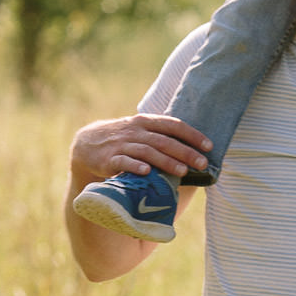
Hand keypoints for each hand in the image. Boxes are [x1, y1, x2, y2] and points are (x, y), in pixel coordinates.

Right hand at [70, 113, 211, 184]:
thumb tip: (194, 150)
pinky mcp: (109, 159)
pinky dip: (136, 166)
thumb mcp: (142, 131)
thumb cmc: (124, 139)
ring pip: (147, 152)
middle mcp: (136, 132)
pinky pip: (124, 162)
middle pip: (164, 140)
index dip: (192, 135)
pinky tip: (147, 173)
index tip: (209, 146)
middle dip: (185, 152)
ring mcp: (122, 145)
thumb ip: (162, 136)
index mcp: (147, 122)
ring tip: (183, 172)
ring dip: (166, 161)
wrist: (87, 143)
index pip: (173, 125)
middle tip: (202, 163)